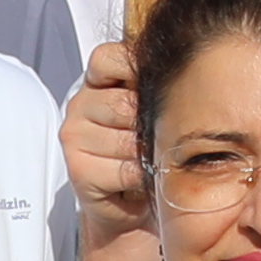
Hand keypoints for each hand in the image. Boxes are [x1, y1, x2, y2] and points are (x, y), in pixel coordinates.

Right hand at [61, 36, 146, 223]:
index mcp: (96, 81)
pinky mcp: (79, 170)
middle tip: (164, 135)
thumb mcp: (149, 108)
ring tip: (155, 157)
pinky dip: (143, 175)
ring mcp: (75, 137)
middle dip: (153, 122)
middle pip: (125, 103)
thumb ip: (152, 86)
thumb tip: (185, 69)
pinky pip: (124, 169)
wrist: (127, 201)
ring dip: (150, 152)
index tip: (155, 91)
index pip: (108, 58)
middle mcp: (79, 105)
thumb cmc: (143, 147)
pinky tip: (145, 176)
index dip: (137, 71)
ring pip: (127, 139)